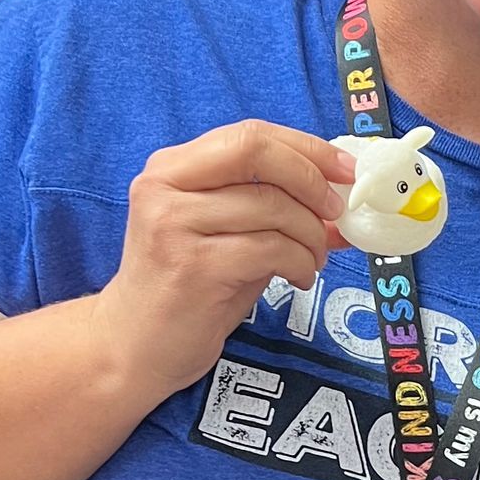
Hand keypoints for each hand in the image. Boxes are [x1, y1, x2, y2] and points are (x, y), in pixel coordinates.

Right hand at [89, 120, 357, 401]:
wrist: (134, 345)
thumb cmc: (186, 287)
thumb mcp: (228, 235)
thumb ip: (273, 209)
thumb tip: (339, 198)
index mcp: (172, 168)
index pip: (249, 135)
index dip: (305, 148)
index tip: (344, 169)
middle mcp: (165, 186)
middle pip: (257, 154)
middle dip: (310, 179)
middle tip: (334, 211)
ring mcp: (174, 225)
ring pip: (271, 206)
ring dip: (310, 234)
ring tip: (313, 259)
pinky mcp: (194, 267)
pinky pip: (271, 249)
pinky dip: (300, 262)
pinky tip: (299, 278)